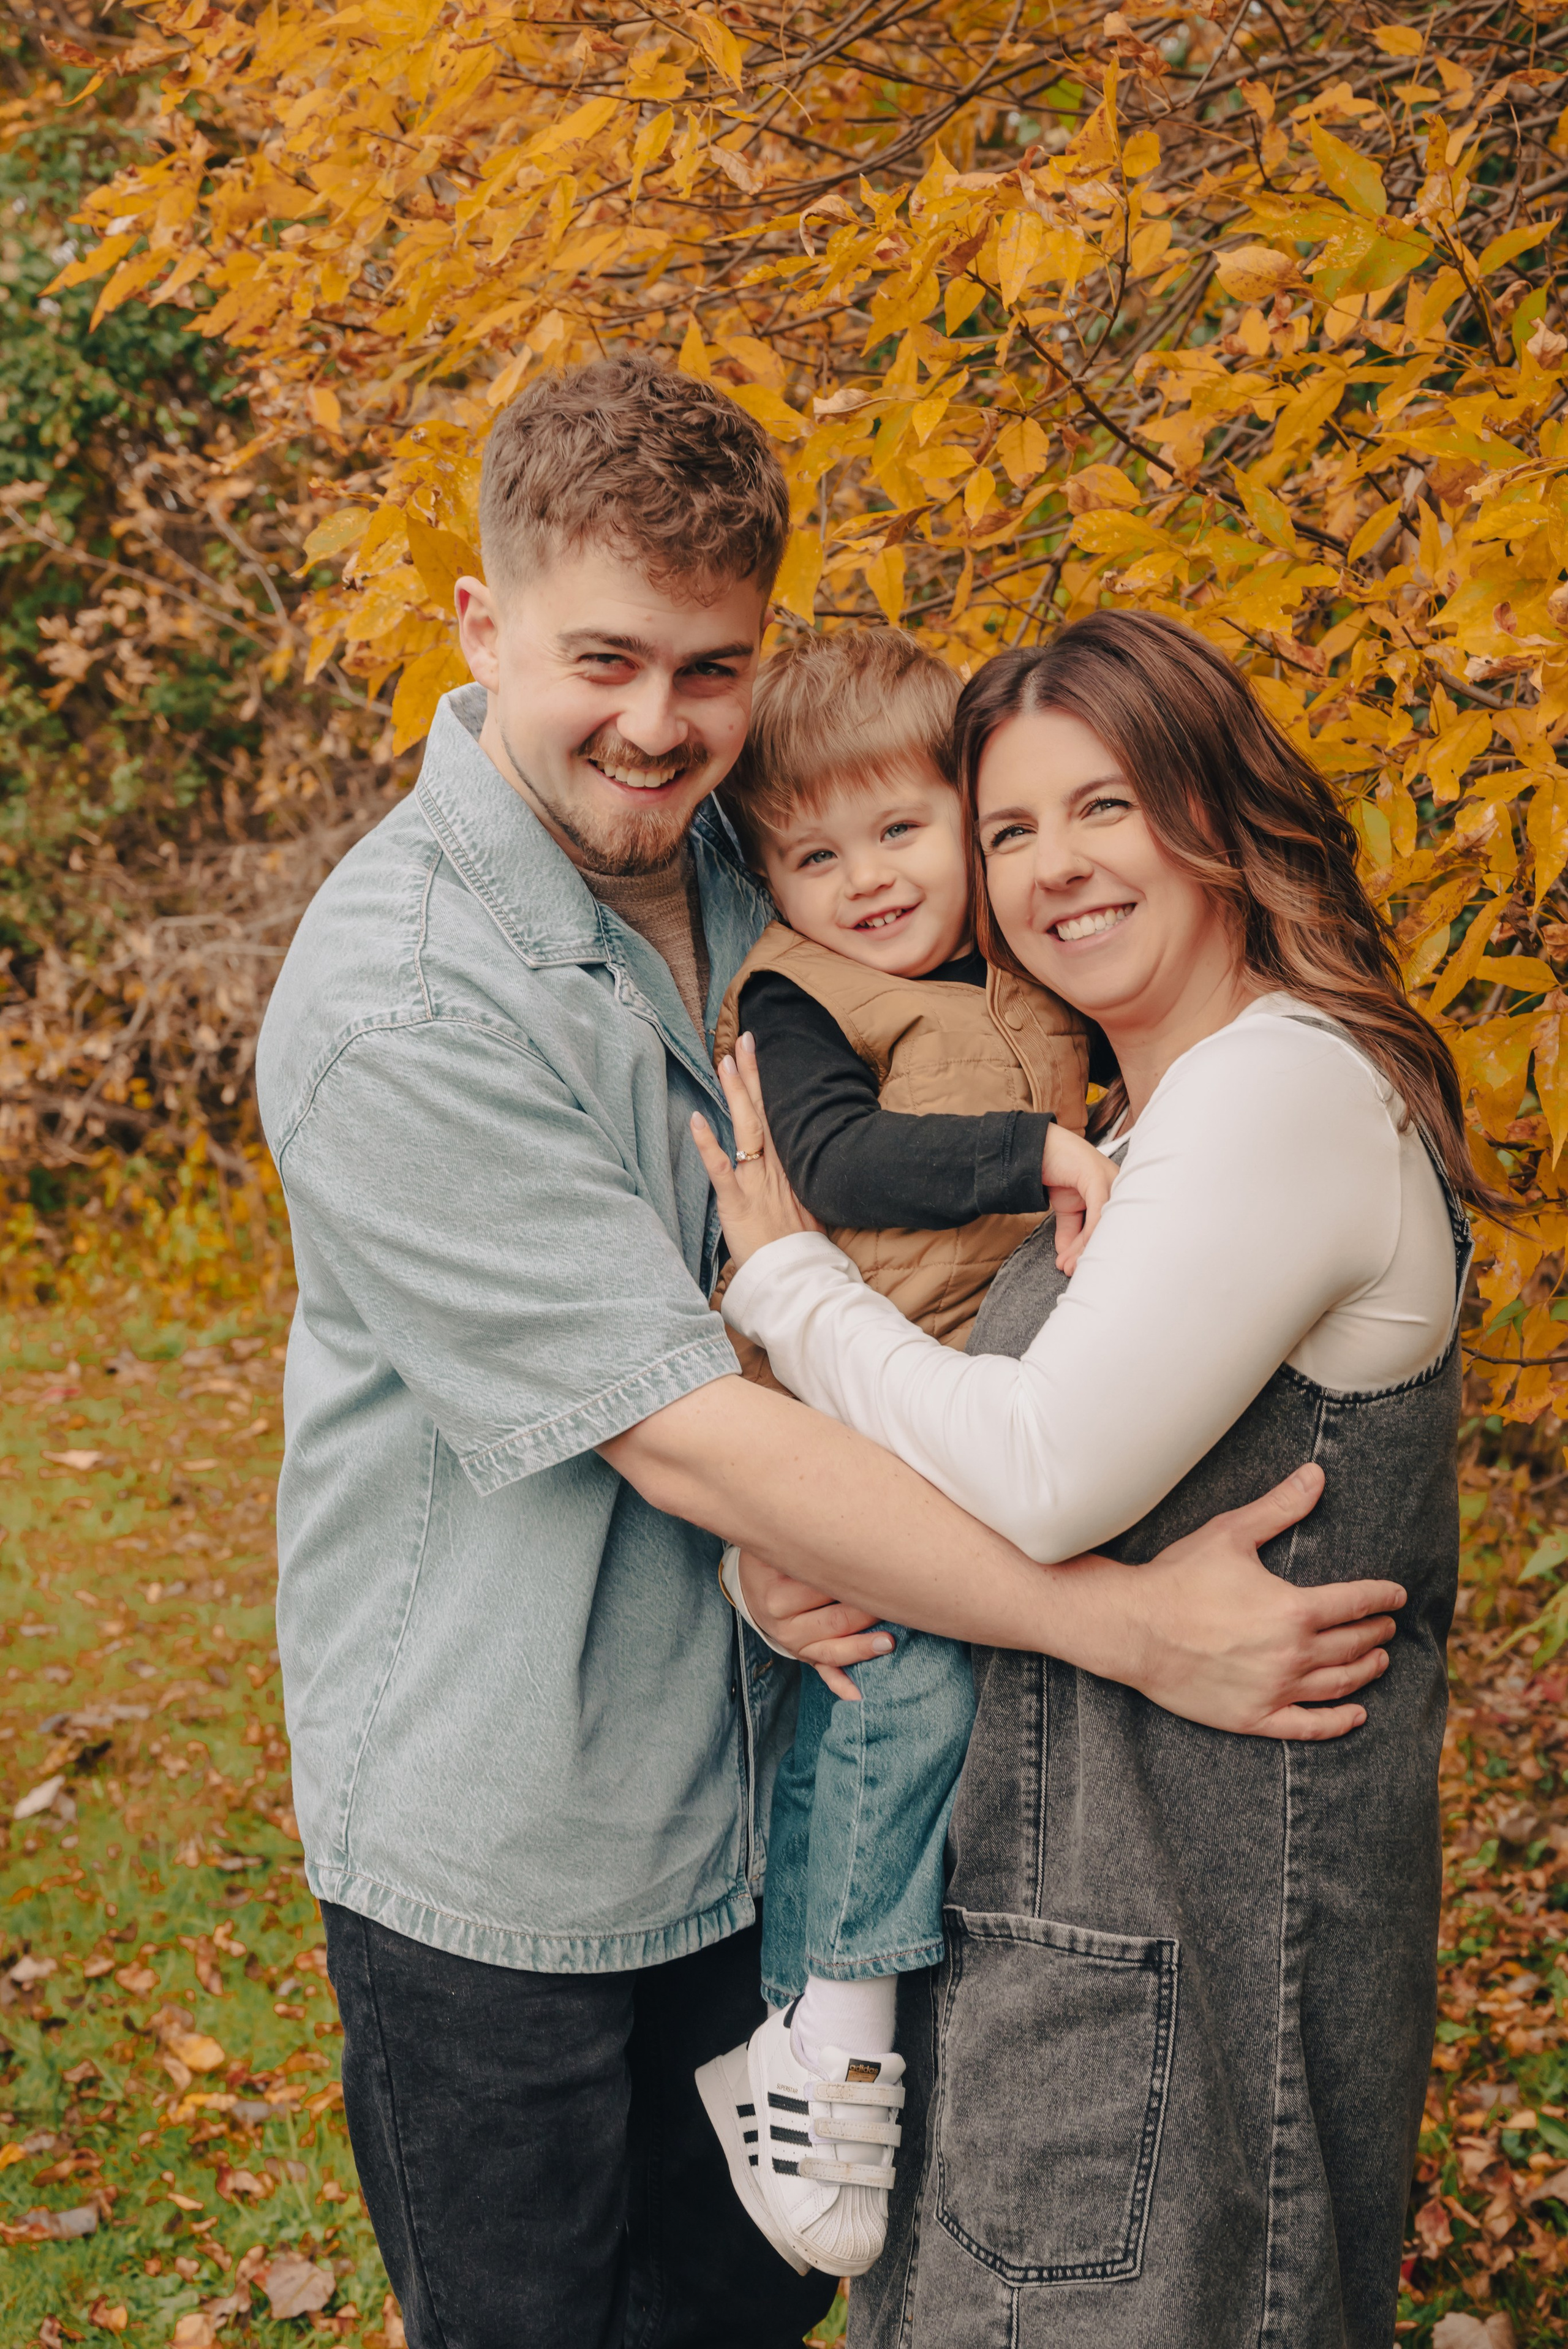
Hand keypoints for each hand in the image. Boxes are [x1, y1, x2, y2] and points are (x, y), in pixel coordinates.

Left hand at [691, 1032, 823, 1265]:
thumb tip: (794, 1168)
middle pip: (763, 1112)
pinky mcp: (737, 1202)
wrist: (798, 1276)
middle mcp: (774, 1168)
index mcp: (788, 1167)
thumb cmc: (798, 1247)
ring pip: (746, 1129)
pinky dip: (708, 1144)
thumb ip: (795, 1183)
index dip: (766, 1084)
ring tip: (725, 1063)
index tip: (757, 1054)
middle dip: (753, 1074)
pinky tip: (696, 1119)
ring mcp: (756, 1182)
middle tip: (744, 1039)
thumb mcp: (805, 1207)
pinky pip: (721, 1169)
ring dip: (736, 1094)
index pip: (776, 1116)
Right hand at [737, 1550, 892, 1700]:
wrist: (754, 1584)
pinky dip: (841, 1684)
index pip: (825, 1589)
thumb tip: (853, 1540)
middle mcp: (782, 1622)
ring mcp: (793, 1643)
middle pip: (835, 1620)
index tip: (882, 1575)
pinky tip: (857, 1694)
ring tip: (888, 1642)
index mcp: (777, 1593)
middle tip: (896, 1603)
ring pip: (833, 1650)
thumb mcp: (783, 1549)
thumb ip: (812, 1548)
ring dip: (862, 1648)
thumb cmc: (779, 1559)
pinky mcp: (803, 1656)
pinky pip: (823, 1671)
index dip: (856, 1583)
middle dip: (867, 1613)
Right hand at [1041, 1123, 1119, 1274]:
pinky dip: (1088, 1235)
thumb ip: (1070, 1230)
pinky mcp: (1097, 1176)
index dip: (1092, 1251)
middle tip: (1072, 1271)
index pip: (1109, 1228)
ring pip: (1104, 1224)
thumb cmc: (1054, 1170)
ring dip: (1083, 1249)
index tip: (1077, 1270)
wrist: (1032, 1147)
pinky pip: (1098, 1211)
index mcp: (1113, 1192)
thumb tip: (1067, 1257)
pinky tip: (1074, 1251)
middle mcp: (1116, 1185)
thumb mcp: (1064, 1207)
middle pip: (1110, 1228)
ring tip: (1067, 1265)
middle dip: (1090, 1254)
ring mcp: (1109, 1179)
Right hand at [1126, 1463, 1403, 1739]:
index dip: (1381, 1598)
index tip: (1396, 1596)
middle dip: (1375, 1632)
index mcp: (1295, 1610)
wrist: (1133, 1628)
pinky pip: (1308, 1727)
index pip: (1356, 1603)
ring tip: (1379, 1661)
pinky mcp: (1253, 1718)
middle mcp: (1293, 1654)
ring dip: (1366, 1671)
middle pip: (1353, 1644)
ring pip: (1339, 1685)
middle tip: (1386, 1626)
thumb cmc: (1179, 1577)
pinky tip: (1356, 1715)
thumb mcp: (1231, 1533)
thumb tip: (1318, 1475)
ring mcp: (1275, 1690)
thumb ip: (1280, 1507)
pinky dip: (1338, 1723)